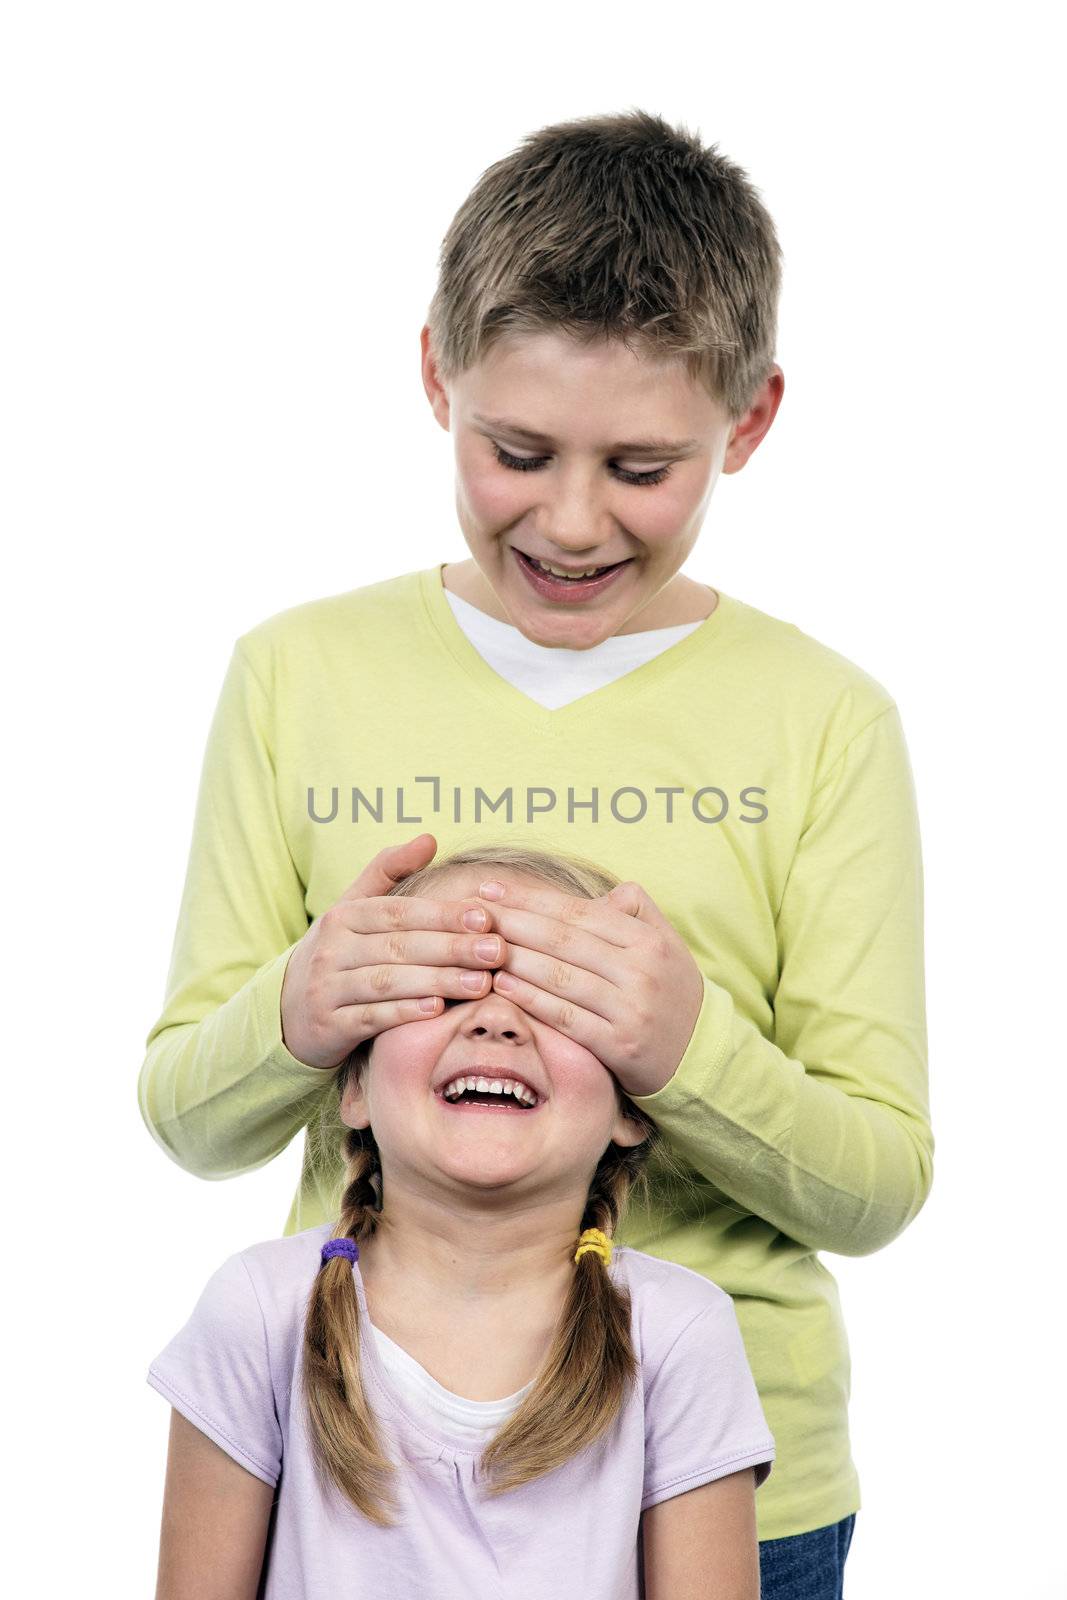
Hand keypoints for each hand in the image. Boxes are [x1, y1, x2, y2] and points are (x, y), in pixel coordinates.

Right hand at [279, 833, 500, 1069]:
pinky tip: (437, 1010)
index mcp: (345, 916)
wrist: (287, 1010)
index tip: (486, 917)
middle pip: (400, 946)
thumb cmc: (338, 953)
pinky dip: (404, 1014)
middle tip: (497, 951)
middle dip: (452, 948)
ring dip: (437, 981)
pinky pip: (370, 1018)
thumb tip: (430, 838)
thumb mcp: (354, 908)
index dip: (444, 914)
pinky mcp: (328, 1025)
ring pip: (388, 982)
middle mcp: (333, 949)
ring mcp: (327, 988)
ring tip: (481, 983)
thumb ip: (389, 871)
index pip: (400, 912)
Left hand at [472, 876, 705, 1098]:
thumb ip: (632, 911)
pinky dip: (531, 1000)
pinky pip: (566, 1018)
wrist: (702, 1056)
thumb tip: (593, 895)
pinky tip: (502, 985)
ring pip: (560, 977)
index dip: (529, 899)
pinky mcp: (619, 1046)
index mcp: (647, 939)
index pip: (577, 912)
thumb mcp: (664, 943)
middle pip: (562, 941)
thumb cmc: (671, 992)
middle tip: (471, 913)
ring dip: (513, 959)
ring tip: (478, 946)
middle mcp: (641, 970)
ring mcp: (630, 1009)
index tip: (489, 888)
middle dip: (511, 923)